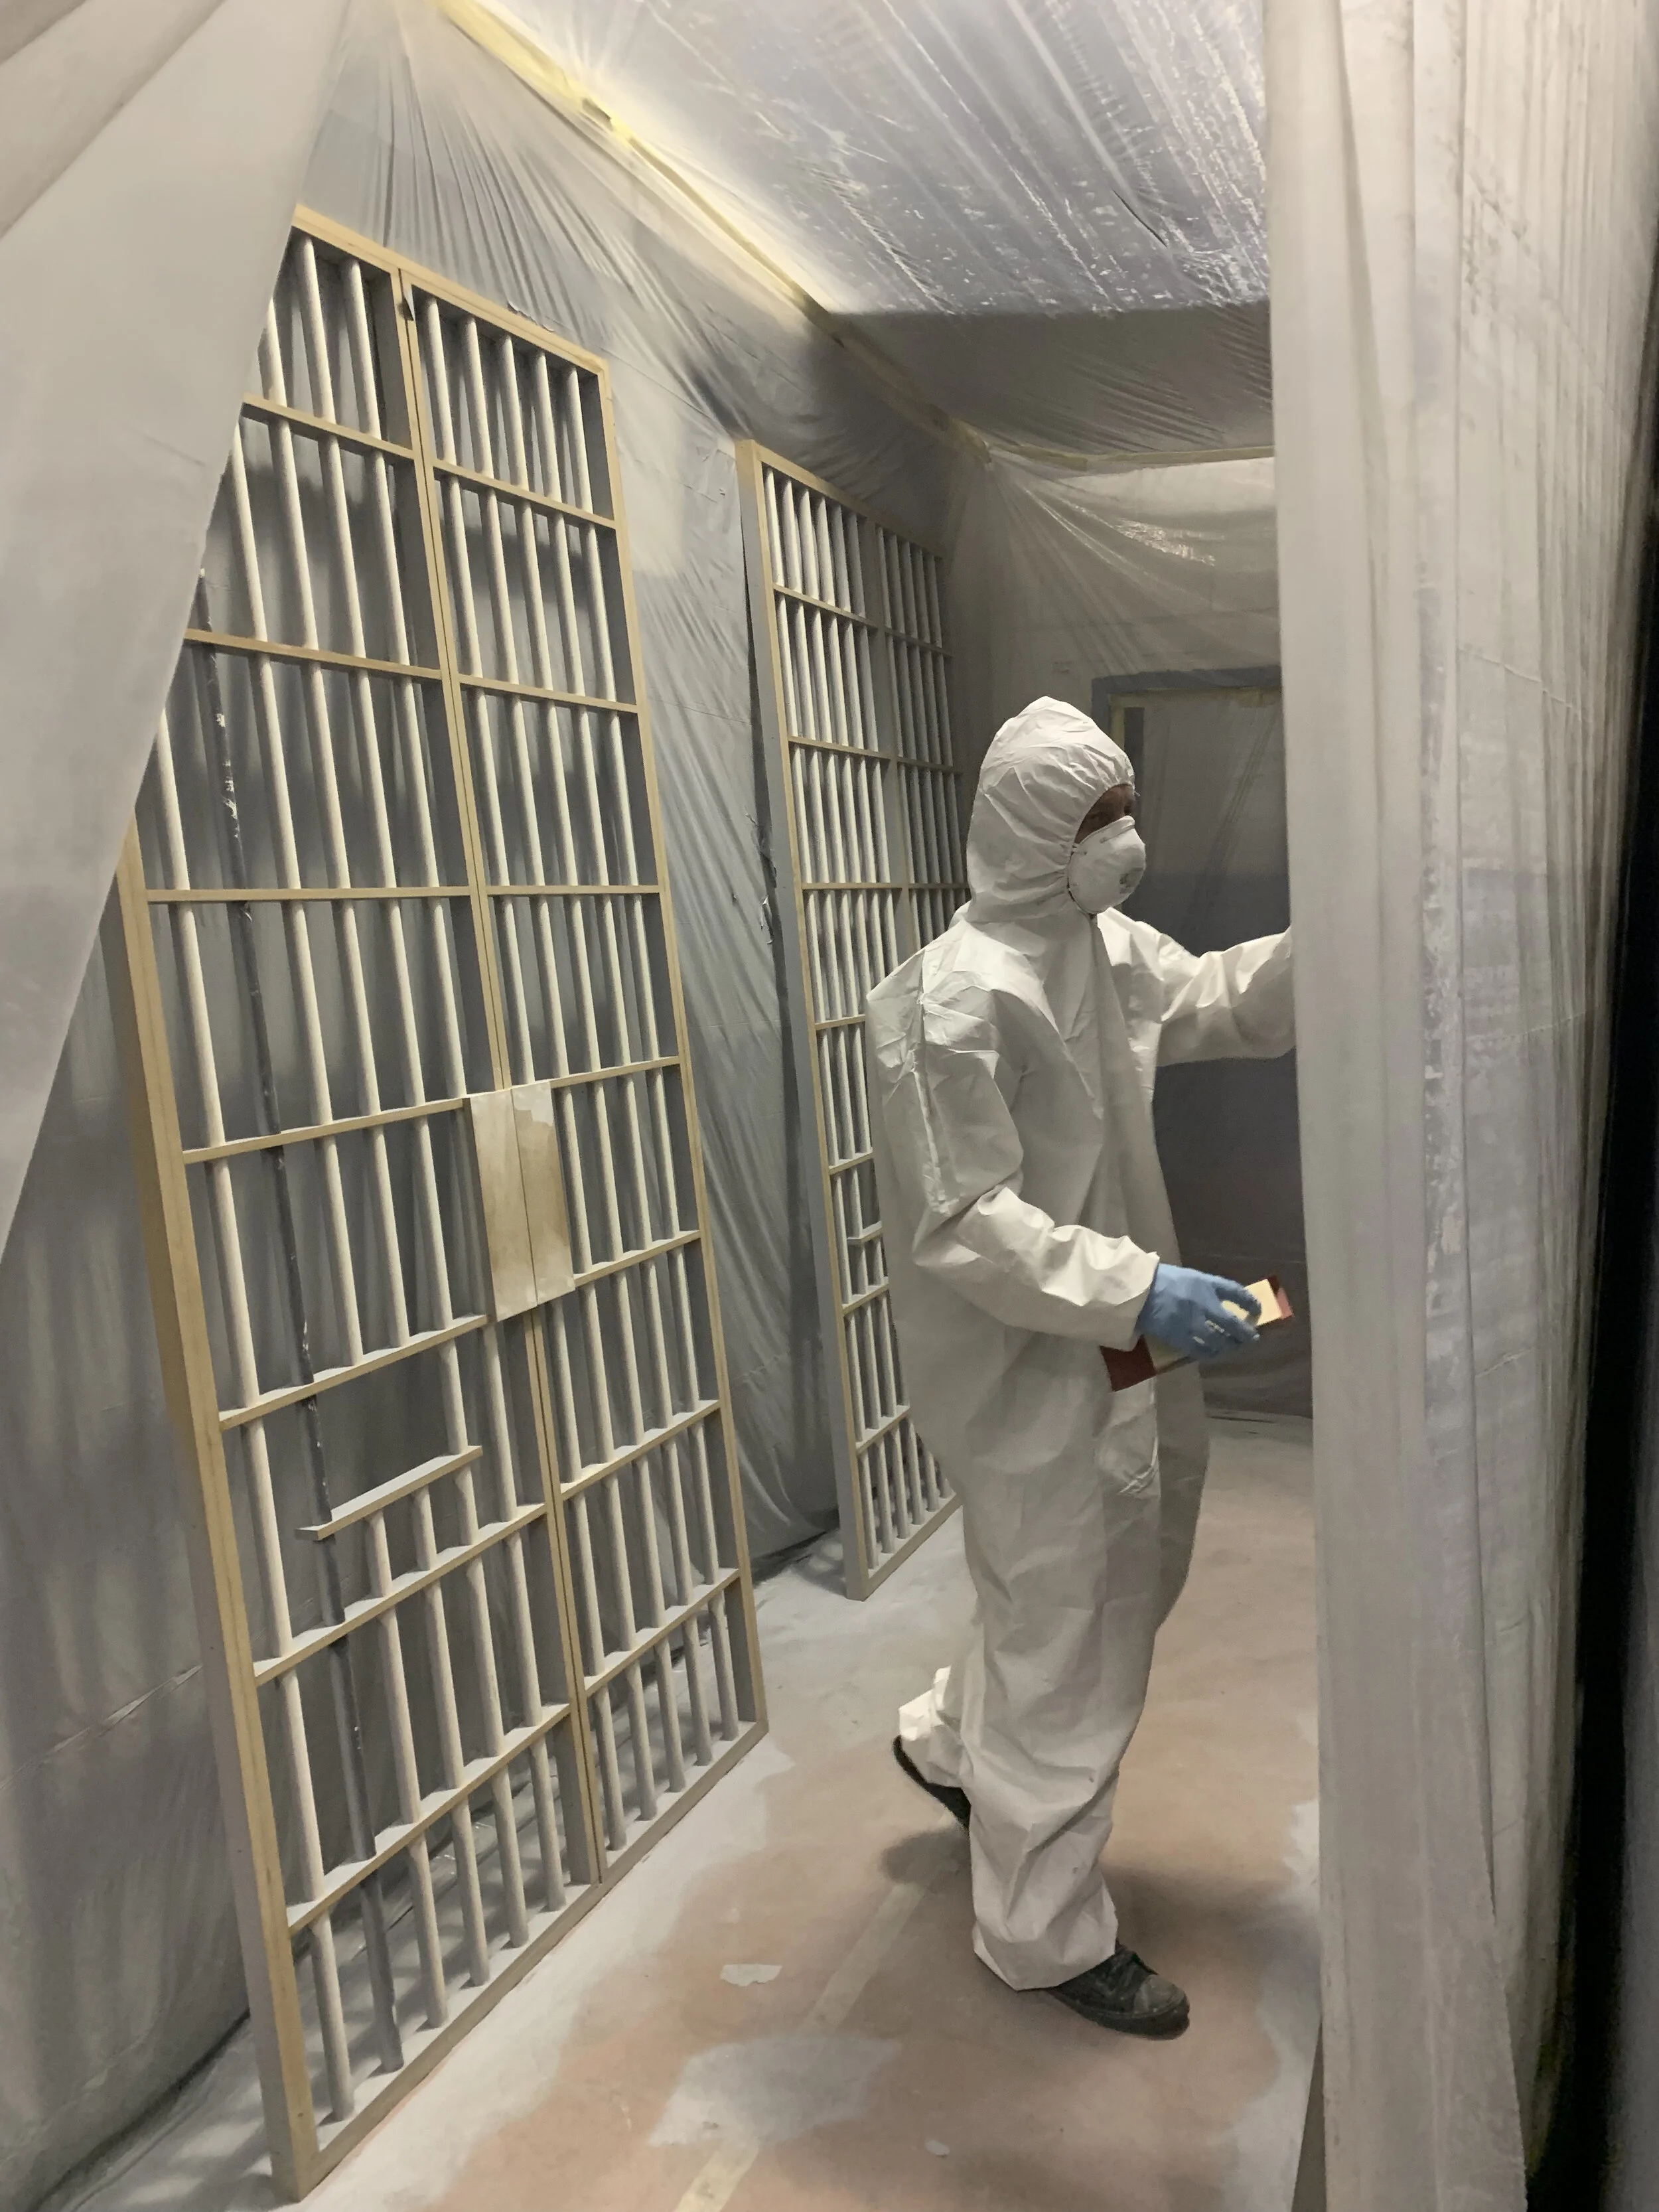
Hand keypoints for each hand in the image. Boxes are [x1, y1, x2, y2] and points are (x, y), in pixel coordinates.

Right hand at [1136, 1265, 1259, 1361]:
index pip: (1237, 1293)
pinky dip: (1210, 1354)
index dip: (1251, 1303)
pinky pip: (1201, 1351)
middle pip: (1234, 1324)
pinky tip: (1213, 1354)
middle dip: (1246, 1334)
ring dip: (1231, 1347)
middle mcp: (1205, 1304)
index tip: (1257, 1310)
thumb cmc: (1159, 1280)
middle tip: (1252, 1338)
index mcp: (1206, 1284)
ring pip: (1221, 1341)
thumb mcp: (1187, 1276)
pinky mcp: (1181, 1338)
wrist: (1136, 1292)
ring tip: (1234, 1348)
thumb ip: (1204, 1287)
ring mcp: (1194, 1323)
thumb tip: (1220, 1301)